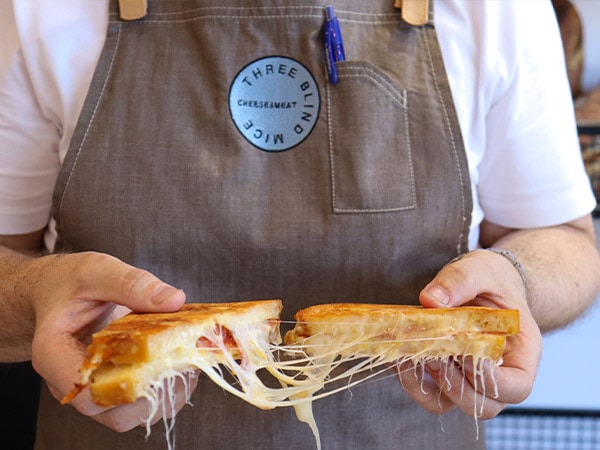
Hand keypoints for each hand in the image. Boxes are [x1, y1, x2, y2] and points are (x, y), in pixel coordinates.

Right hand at [24, 251, 189, 431]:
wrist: (56, 289)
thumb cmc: (70, 281)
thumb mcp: (97, 271)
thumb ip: (132, 284)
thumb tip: (174, 300)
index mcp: (55, 354)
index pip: (90, 394)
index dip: (131, 385)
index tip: (165, 359)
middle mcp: (71, 381)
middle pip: (115, 414)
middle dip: (157, 394)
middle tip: (186, 361)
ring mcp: (92, 387)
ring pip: (131, 415)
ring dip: (166, 395)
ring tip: (188, 362)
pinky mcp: (110, 385)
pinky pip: (138, 403)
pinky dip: (165, 390)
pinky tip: (181, 363)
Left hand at [395, 249, 541, 418]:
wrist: (484, 282)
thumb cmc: (491, 278)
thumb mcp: (480, 269)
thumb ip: (458, 281)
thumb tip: (430, 300)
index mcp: (522, 351)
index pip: (517, 387)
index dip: (490, 380)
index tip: (464, 353)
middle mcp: (501, 373)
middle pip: (484, 406)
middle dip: (454, 385)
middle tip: (434, 354)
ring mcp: (472, 379)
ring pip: (453, 405)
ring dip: (428, 386)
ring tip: (411, 355)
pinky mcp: (447, 375)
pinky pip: (430, 394)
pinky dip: (413, 382)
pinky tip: (401, 356)